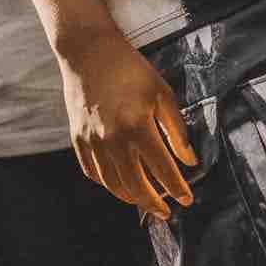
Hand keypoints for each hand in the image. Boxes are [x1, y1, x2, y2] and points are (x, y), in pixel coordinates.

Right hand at [59, 30, 197, 220]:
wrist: (89, 53)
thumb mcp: (162, 92)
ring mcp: (91, 143)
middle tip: (167, 212)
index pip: (161, 169)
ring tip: (146, 201)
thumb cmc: (131, 69)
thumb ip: (176, 128)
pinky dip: (108, 184)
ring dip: (131, 198)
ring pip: (113, 185)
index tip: (187, 199)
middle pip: (135, 185)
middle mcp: (112, 140)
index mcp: (136, 126)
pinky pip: (93, 173)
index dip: (176, 187)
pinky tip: (120, 185)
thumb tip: (189, 160)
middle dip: (153, 203)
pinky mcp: (77, 141)